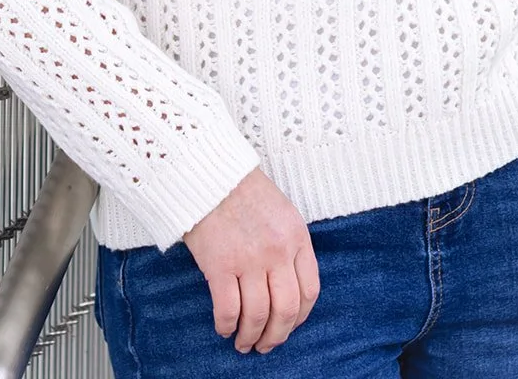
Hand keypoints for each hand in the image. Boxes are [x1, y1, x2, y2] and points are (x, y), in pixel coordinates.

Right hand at [182, 167, 319, 354]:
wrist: (208, 172)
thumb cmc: (241, 189)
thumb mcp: (280, 211)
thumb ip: (288, 244)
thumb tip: (285, 284)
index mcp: (296, 236)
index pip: (309, 291)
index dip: (300, 317)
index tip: (289, 325)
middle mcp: (277, 251)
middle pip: (286, 310)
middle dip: (276, 336)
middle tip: (266, 345)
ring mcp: (249, 259)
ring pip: (258, 316)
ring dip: (251, 336)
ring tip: (243, 343)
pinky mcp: (220, 265)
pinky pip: (228, 310)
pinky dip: (227, 325)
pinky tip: (224, 328)